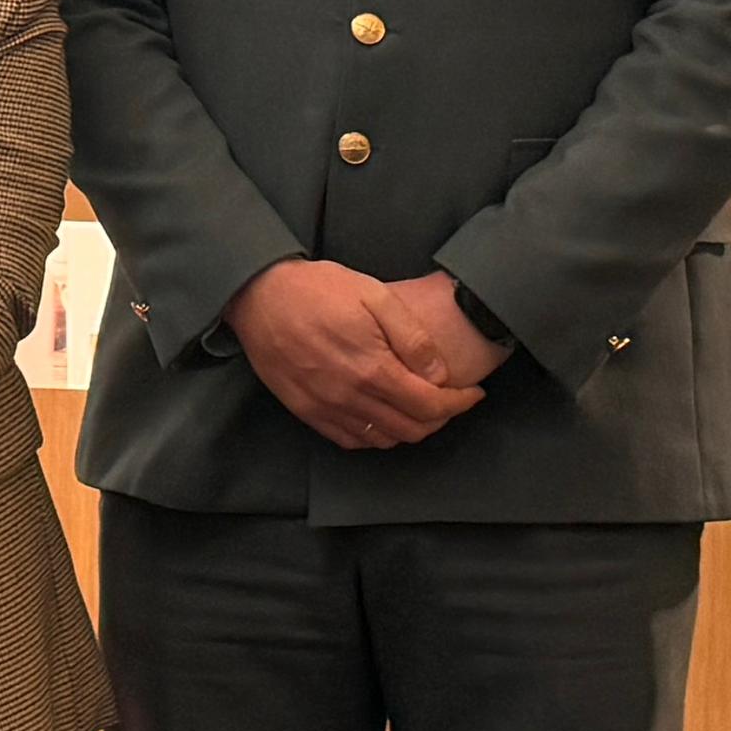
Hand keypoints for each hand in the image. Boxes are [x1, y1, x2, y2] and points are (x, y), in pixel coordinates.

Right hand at [226, 260, 485, 450]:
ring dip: (410, 429)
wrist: (257, 295)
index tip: (472, 394)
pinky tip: (383, 416)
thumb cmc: (316, 289)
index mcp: (371, 369)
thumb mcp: (375, 295)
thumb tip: (439, 374)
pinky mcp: (306, 411)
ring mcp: (325, 408)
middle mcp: (349, 397)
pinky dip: (377, 437)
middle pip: (411, 429)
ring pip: (383, 440)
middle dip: (440, 418)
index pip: (431, 405)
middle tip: (450, 400)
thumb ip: (412, 338)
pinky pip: (351, 441)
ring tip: (420, 407)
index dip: (460, 404)